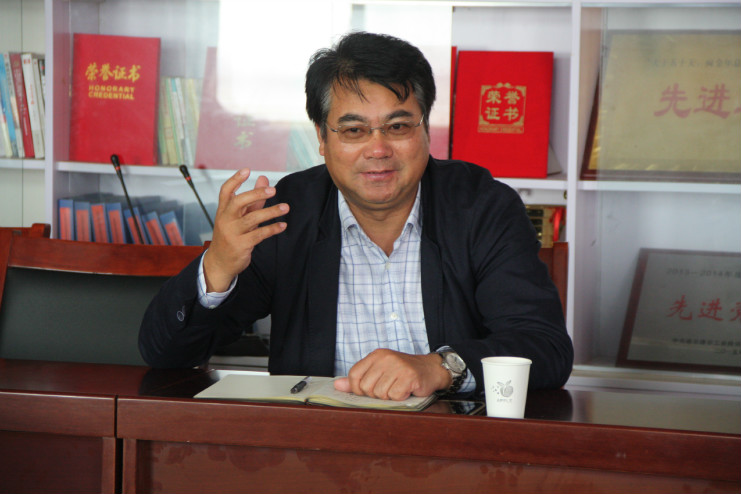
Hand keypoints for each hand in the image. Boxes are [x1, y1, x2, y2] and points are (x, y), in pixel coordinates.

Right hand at [202, 168, 288, 291]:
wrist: (220, 262)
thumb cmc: (231, 235)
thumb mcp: (239, 217)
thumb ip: (253, 199)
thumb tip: (264, 179)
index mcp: (223, 210)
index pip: (226, 191)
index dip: (235, 180)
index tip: (247, 170)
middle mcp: (226, 219)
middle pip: (238, 202)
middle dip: (256, 194)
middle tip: (273, 190)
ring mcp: (232, 233)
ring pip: (252, 218)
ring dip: (271, 212)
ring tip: (286, 208)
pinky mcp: (241, 245)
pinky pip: (259, 234)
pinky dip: (272, 229)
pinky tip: (282, 225)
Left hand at [334, 349, 450, 400]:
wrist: (431, 369)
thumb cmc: (403, 372)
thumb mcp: (380, 371)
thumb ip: (358, 379)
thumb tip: (337, 385)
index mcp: (376, 355)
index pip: (354, 375)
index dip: (358, 388)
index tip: (369, 390)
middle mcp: (385, 358)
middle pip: (366, 387)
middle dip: (376, 394)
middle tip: (389, 388)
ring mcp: (398, 366)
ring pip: (380, 394)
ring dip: (390, 397)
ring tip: (398, 388)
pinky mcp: (409, 376)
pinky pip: (395, 396)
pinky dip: (400, 398)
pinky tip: (406, 390)